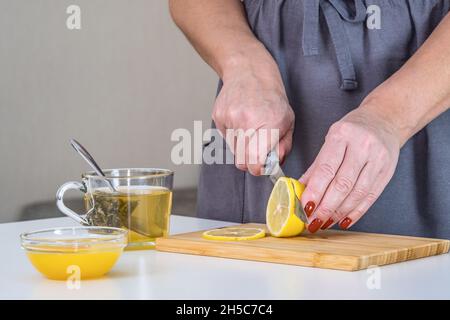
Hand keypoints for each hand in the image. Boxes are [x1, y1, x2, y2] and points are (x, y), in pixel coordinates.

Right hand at [212, 58, 294, 174]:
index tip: (262, 166)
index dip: (258, 169)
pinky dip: (234, 134)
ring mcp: (229, 119)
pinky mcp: (218, 116)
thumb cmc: (271, 97)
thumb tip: (273, 165)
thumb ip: (283, 147)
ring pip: (234, 151)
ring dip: (243, 146)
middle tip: (258, 150)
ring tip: (250, 129)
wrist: (249, 72)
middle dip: (251, 161)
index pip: (255, 162)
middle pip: (242, 162)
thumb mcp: (288, 122)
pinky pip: (226, 138)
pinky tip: (240, 120)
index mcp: (268, 124)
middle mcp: (247, 122)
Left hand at [299, 105, 400, 232]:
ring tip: (325, 222)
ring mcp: (378, 159)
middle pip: (342, 184)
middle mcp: (362, 146)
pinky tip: (343, 220)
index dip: (315, 191)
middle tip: (313, 221)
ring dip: (339, 212)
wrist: (384, 120)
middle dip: (326, 207)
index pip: (326, 169)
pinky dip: (356, 212)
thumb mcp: (330, 140)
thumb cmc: (352, 131)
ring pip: (357, 193)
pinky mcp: (388, 172)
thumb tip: (298, 191)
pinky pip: (370, 197)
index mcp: (342, 135)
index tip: (305, 208)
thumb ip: (316, 167)